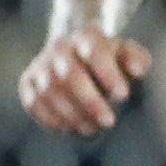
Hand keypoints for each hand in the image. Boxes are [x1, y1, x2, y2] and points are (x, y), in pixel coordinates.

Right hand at [19, 28, 150, 135]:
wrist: (75, 52)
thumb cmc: (109, 59)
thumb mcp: (127, 53)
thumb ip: (136, 58)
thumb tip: (137, 70)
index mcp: (87, 37)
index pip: (95, 52)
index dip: (108, 74)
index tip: (123, 95)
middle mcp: (60, 48)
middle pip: (70, 76)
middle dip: (90, 102)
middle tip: (108, 122)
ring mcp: (41, 65)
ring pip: (50, 91)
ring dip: (71, 114)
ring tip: (92, 128)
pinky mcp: (28, 83)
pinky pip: (34, 102)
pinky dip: (51, 119)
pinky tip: (70, 128)